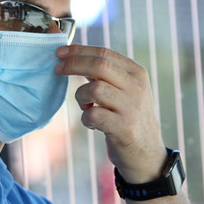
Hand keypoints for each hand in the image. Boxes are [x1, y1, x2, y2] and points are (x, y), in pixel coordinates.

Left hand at [55, 44, 167, 182]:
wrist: (146, 153)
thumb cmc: (128, 117)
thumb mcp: (125, 90)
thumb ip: (105, 74)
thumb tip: (75, 56)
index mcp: (137, 73)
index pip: (104, 53)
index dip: (79, 50)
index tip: (60, 52)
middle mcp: (137, 87)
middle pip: (99, 66)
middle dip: (73, 65)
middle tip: (58, 70)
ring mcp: (132, 108)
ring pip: (94, 89)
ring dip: (81, 97)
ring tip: (85, 106)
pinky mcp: (124, 127)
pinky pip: (93, 114)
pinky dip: (85, 118)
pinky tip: (91, 123)